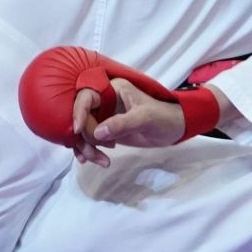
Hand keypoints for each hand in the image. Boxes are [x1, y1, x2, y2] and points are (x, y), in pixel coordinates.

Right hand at [69, 76, 186, 163]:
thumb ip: (122, 124)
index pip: (86, 96)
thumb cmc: (162, 117)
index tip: (77, 130)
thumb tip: (98, 133)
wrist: (174, 129)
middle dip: (84, 136)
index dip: (78, 111)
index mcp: (111, 89)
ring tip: (102, 161)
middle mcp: (104, 101)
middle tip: (95, 152)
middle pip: (80, 116)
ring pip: (82, 131)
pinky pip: (89, 140)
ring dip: (86, 147)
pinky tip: (93, 161)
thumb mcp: (144, 118)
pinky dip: (88, 151)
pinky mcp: (105, 131)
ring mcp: (103, 117)